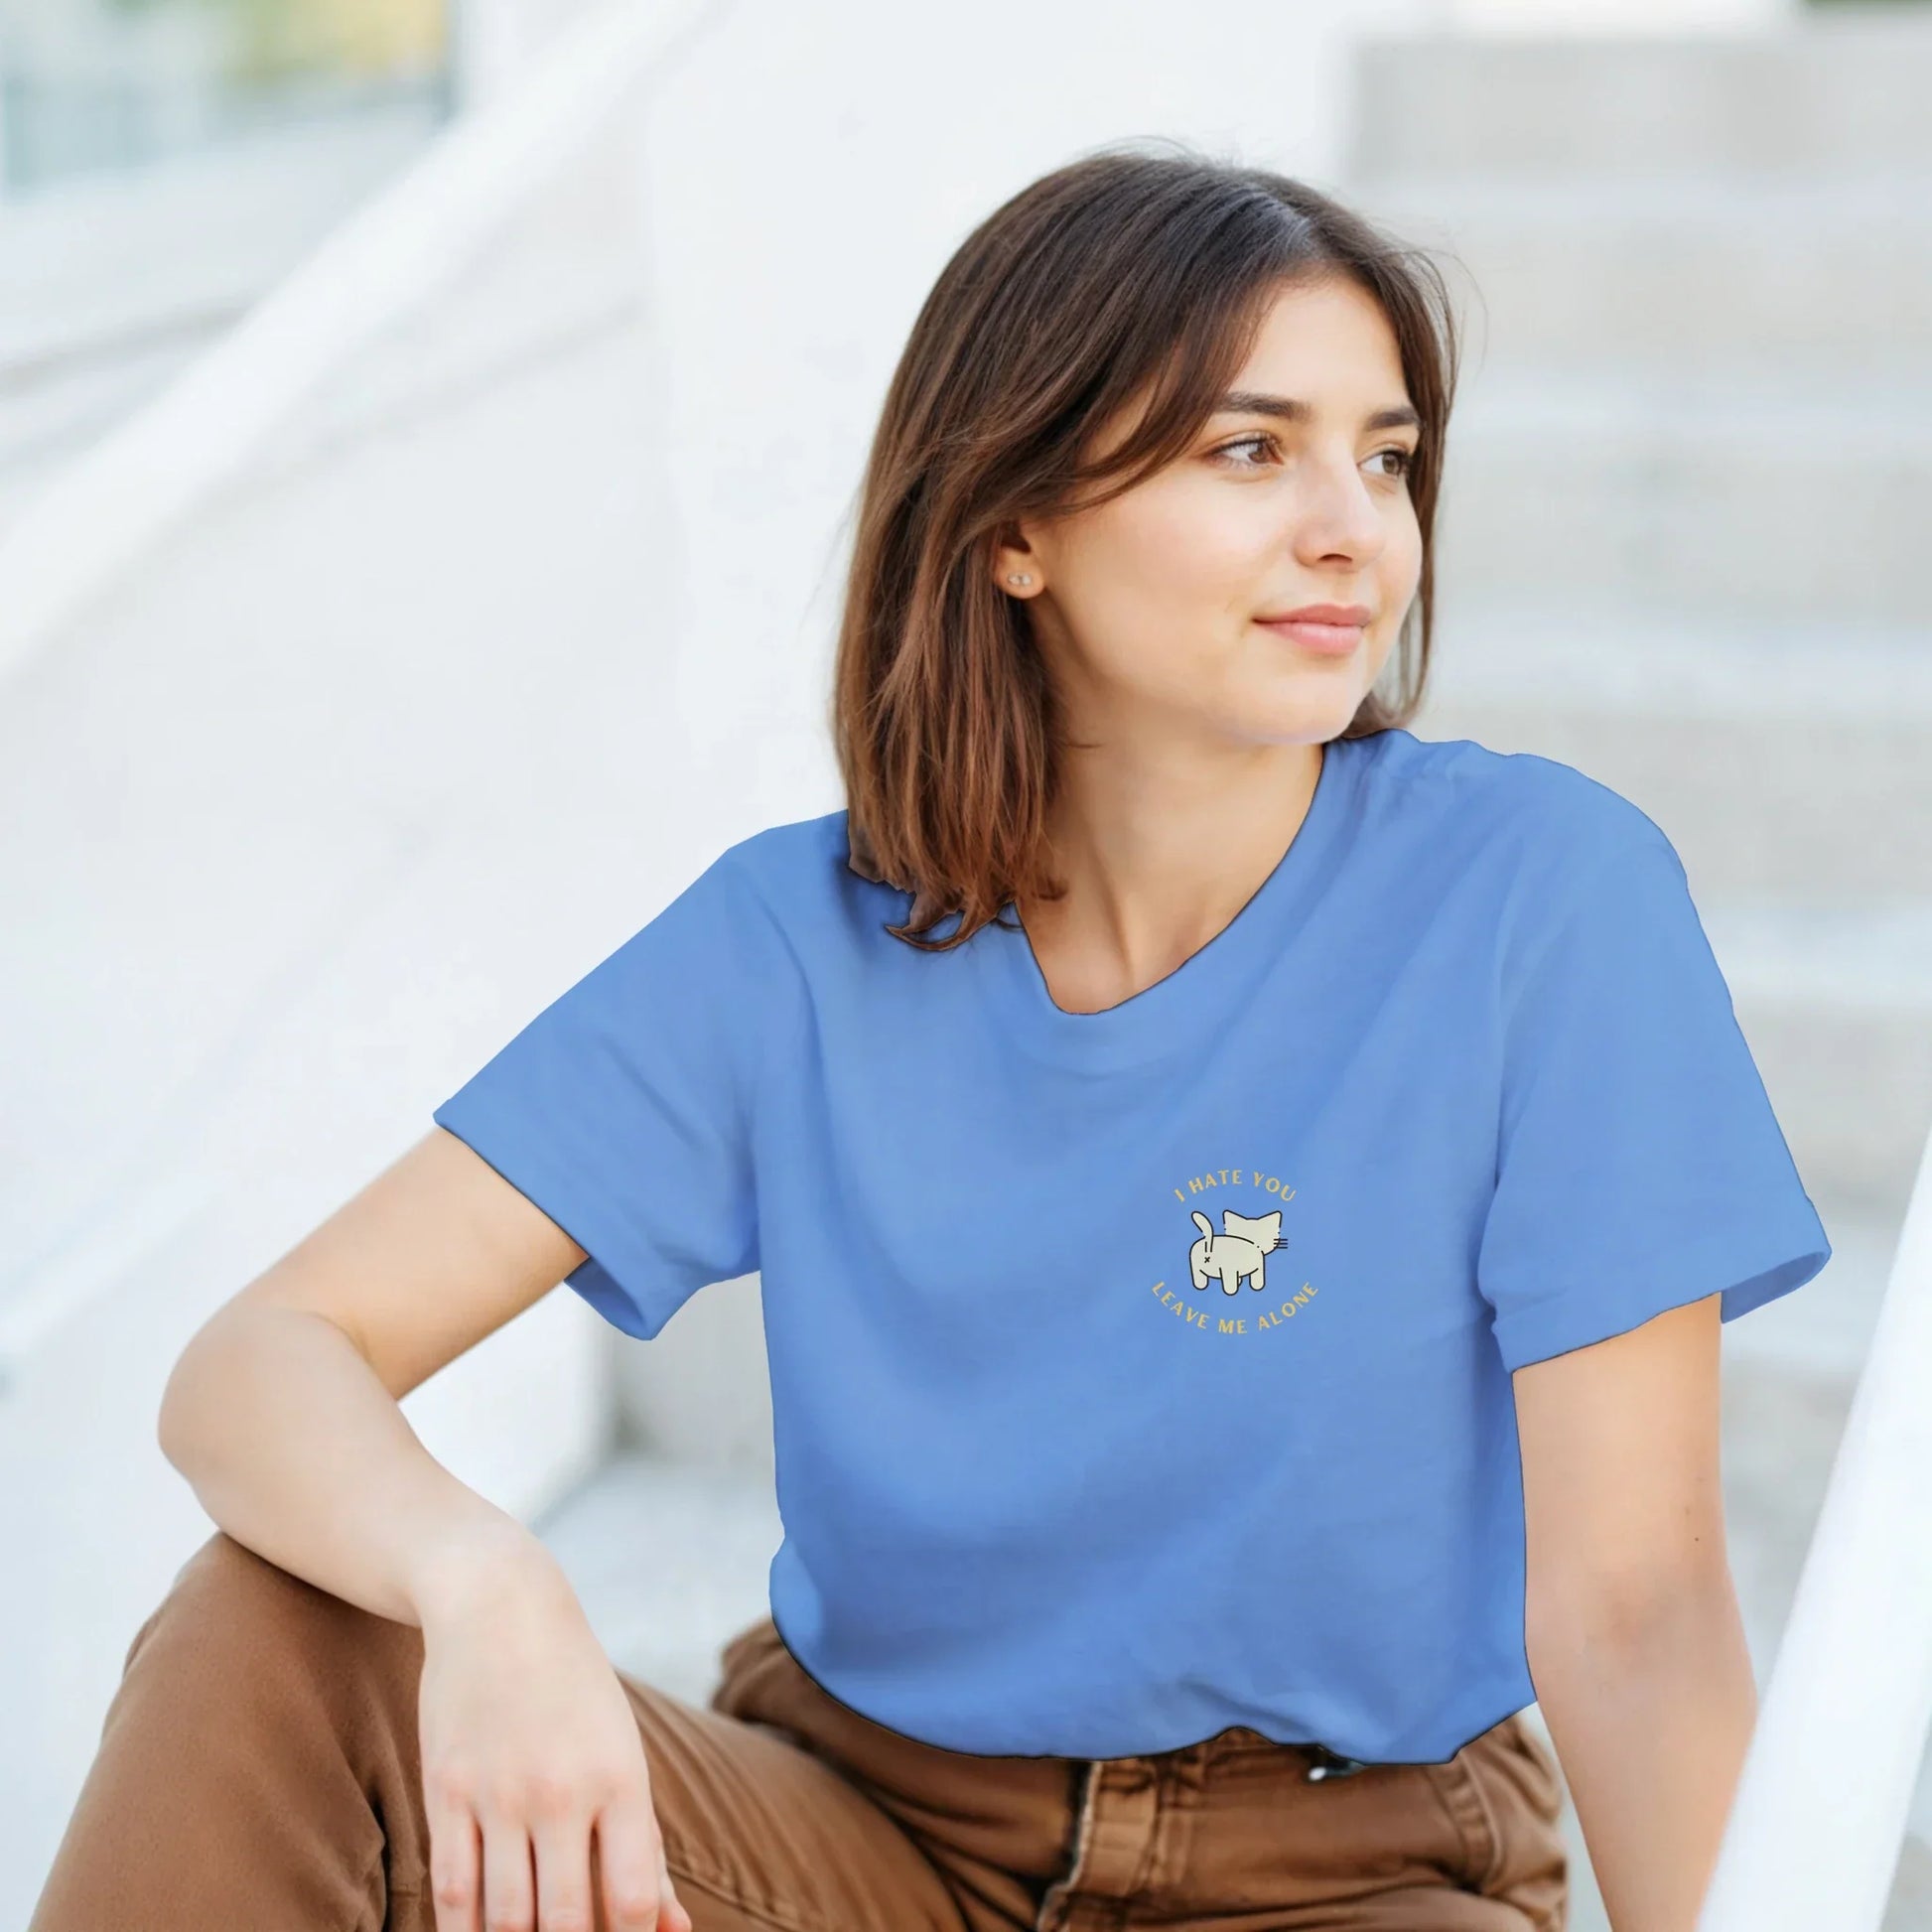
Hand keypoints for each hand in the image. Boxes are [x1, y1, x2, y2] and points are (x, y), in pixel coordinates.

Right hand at [413, 1535, 693, 1931]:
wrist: (501, 1607)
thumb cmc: (576, 1692)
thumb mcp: (624, 1754)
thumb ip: (647, 1847)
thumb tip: (677, 1930)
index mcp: (621, 1779)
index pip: (634, 1898)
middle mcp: (562, 1790)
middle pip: (567, 1923)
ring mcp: (499, 1793)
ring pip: (505, 1920)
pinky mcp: (445, 1792)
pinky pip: (450, 1892)